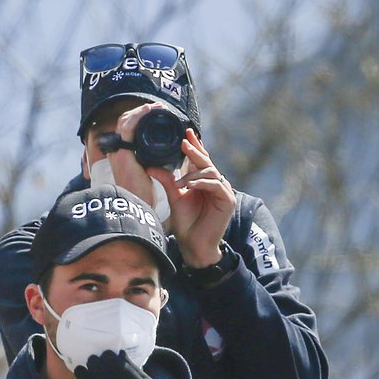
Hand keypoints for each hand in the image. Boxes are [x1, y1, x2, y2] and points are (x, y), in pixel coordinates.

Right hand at [102, 103, 166, 205]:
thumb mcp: (148, 172)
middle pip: (123, 122)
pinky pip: (128, 127)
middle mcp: (117, 151)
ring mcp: (118, 151)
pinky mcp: (123, 152)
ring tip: (156, 107)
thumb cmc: (144, 194)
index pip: (125, 130)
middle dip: (139, 112)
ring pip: (124, 121)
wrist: (138, 204)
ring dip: (141, 111)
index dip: (138, 118)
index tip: (154, 113)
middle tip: (157, 107)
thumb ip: (151, 161)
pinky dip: (138, 116)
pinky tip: (149, 110)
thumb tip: (164, 152)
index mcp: (121, 155)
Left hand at [147, 128, 236, 266]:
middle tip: (184, 141)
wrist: (194, 245)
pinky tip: (190, 186)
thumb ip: (167, 181)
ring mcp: (223, 191)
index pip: (200, 160)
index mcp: (203, 181)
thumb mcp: (174, 197)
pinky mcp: (228, 200)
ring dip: (194, 174)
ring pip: (211, 172)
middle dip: (195, 151)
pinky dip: (202, 184)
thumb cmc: (186, 223)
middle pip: (206, 162)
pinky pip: (216, 185)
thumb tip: (150, 166)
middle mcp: (215, 183)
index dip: (194, 146)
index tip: (185, 133)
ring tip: (180, 182)